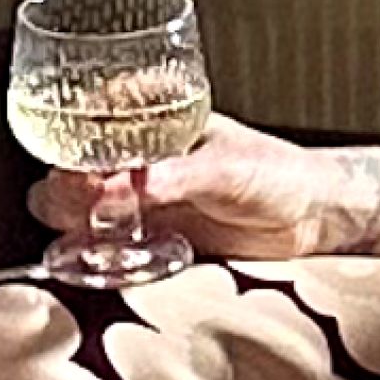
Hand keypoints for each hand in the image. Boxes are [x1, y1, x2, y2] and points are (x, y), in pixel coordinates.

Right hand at [52, 115, 374, 272]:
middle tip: (89, 205)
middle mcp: (138, 160)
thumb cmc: (277, 173)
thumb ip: (178, 177)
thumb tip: (133, 184)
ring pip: (78, 210)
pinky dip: (97, 253)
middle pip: (70, 169)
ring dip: (75, 223)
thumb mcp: (226, 168)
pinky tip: (107, 257)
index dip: (68, 141)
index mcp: (152, 122)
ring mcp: (141, 200)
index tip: (76, 166)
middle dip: (66, 188)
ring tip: (99, 232)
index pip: (86, 122)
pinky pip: (107, 246)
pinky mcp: (152, 238)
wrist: (312, 217)